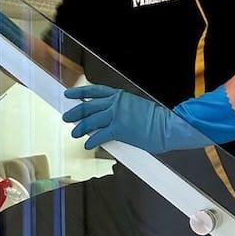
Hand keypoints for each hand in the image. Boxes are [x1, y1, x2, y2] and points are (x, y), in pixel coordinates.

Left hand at [62, 84, 207, 153]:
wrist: (167, 125)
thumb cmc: (155, 119)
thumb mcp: (135, 106)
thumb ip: (120, 109)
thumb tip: (108, 117)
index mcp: (119, 95)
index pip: (94, 91)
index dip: (79, 92)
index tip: (69, 93)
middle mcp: (116, 103)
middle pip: (88, 106)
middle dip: (75, 111)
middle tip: (66, 116)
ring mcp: (116, 115)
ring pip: (91, 120)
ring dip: (80, 127)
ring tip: (74, 133)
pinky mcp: (119, 129)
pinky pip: (100, 135)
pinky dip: (91, 141)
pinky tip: (87, 144)